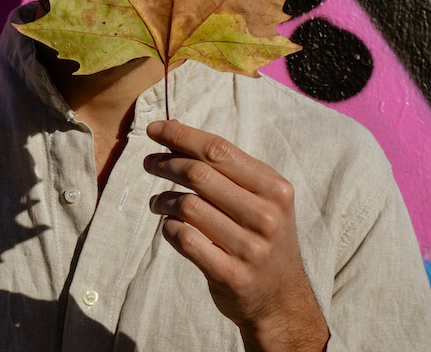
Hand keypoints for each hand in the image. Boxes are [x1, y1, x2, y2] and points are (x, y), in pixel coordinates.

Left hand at [144, 119, 328, 351]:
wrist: (281, 301)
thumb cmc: (262, 240)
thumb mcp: (263, 202)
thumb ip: (229, 172)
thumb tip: (178, 136)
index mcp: (275, 188)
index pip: (219, 150)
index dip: (181, 136)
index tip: (155, 129)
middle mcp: (266, 215)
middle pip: (200, 173)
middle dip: (166, 163)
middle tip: (149, 163)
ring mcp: (250, 247)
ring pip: (188, 205)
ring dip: (163, 199)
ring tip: (156, 202)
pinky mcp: (231, 274)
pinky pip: (185, 239)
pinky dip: (169, 228)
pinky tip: (169, 227)